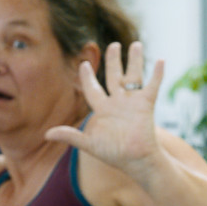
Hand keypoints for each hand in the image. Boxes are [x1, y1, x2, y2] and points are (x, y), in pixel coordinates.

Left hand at [46, 42, 165, 178]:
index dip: (87, 77)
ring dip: (134, 61)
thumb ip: (69, 136)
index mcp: (102, 109)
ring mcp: (133, 102)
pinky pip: (152, 86)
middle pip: (114, 76)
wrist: (136, 161)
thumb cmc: (113, 154)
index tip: (83, 63)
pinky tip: (160, 60)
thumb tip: (46, 134)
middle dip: (113, 61)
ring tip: (135, 44)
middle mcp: (118, 102)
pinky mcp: (146, 105)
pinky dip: (156, 75)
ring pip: (133, 76)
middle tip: (113, 45)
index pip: (93, 89)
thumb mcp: (88, 144)